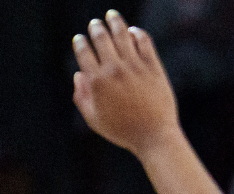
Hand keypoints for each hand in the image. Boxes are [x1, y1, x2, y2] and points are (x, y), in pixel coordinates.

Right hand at [72, 10, 180, 155]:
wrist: (154, 137)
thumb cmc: (123, 131)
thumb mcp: (94, 120)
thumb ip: (82, 97)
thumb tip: (79, 75)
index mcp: (97, 82)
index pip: (83, 52)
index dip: (79, 42)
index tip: (79, 39)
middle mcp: (114, 70)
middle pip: (101, 38)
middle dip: (95, 28)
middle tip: (95, 24)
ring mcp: (135, 67)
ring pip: (122, 34)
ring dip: (115, 22)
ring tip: (112, 16)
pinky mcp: (153, 67)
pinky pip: (144, 42)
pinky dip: (137, 33)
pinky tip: (133, 32)